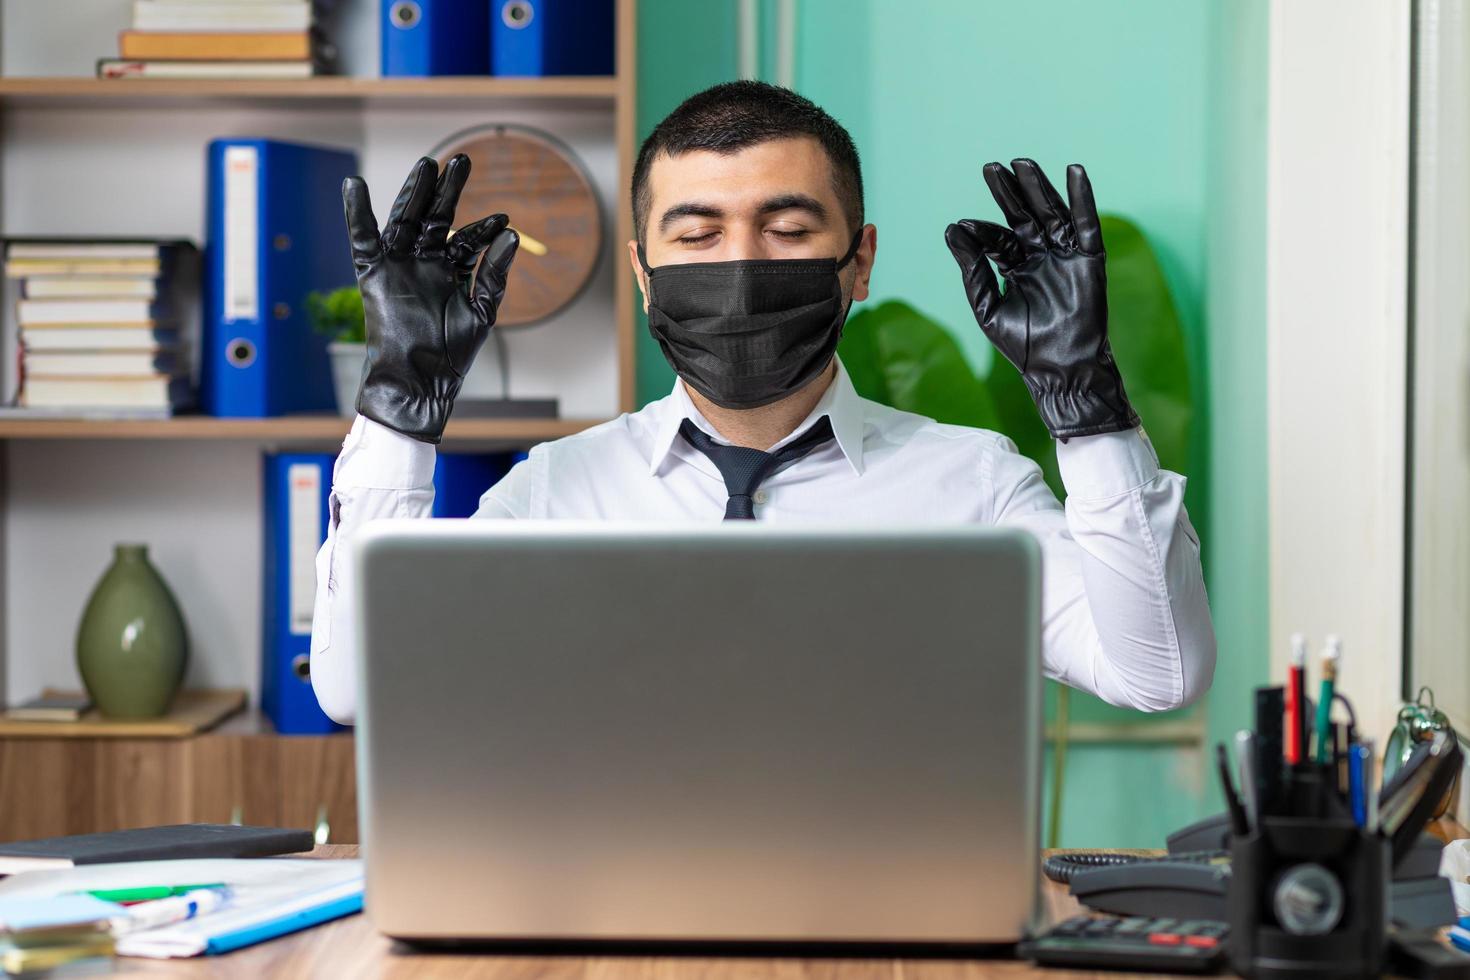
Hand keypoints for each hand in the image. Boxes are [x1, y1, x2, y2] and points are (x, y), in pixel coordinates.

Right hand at [342, 154, 518, 443]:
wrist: (421, 382)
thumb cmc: (452, 354)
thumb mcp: (482, 310)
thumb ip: (494, 273)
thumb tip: (511, 235)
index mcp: (449, 273)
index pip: (466, 240)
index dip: (484, 229)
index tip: (503, 218)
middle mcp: (423, 265)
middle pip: (434, 219)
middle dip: (447, 191)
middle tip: (461, 161)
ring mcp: (398, 267)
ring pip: (404, 221)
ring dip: (414, 193)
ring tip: (427, 166)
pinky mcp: (373, 276)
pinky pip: (362, 240)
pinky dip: (356, 214)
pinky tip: (354, 185)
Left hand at [944, 159, 1137, 439]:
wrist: (1060, 369)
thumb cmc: (1024, 346)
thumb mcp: (988, 306)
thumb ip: (972, 270)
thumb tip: (952, 230)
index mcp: (1016, 269)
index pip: (999, 240)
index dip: (982, 232)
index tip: (964, 226)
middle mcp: (1041, 258)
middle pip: (1024, 217)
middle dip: (1009, 193)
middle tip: (991, 168)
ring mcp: (1066, 257)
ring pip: (1052, 214)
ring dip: (1038, 188)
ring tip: (1021, 163)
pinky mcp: (1090, 261)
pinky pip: (1087, 224)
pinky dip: (1082, 198)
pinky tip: (1074, 172)